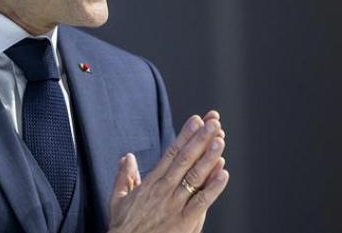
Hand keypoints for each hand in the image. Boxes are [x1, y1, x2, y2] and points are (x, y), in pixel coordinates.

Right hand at [107, 111, 228, 232]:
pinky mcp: (183, 222)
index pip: (171, 154)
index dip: (185, 136)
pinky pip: (201, 202)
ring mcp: (174, 205)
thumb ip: (124, 177)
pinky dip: (213, 188)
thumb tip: (127, 157)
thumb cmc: (123, 229)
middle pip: (185, 160)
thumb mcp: (118, 200)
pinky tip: (223, 174)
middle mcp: (164, 190)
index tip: (196, 120)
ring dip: (208, 158)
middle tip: (214, 123)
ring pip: (194, 177)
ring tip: (220, 140)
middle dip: (200, 139)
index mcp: (151, 183)